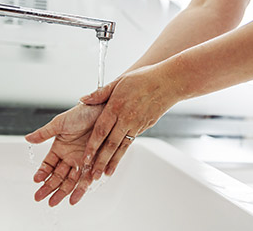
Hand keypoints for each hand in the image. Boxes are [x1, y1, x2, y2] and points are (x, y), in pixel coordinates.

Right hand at [25, 103, 103, 205]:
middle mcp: (71, 157)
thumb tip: (27, 138)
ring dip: (62, 192)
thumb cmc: (82, 113)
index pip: (48, 165)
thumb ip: (44, 133)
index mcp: (60, 147)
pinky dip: (81, 189)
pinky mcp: (95, 163)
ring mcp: (83, 161)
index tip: (36, 180)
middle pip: (58, 176)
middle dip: (48, 188)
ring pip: (71, 181)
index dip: (42, 173)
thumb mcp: (60, 123)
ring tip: (54, 202)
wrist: (102, 110)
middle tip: (39, 198)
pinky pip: (87, 178)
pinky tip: (74, 197)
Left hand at [80, 64, 180, 180]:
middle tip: (92, 175)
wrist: (169, 83)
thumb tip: (83, 99)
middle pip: (110, 144)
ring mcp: (136, 125)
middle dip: (100, 161)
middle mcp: (126, 119)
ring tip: (105, 174)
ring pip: (121, 147)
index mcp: (116, 107)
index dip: (92, 146)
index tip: (85, 158)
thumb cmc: (144, 79)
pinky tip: (117, 161)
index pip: (101, 130)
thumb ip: (100, 93)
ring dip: (112, 162)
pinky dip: (122, 154)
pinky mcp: (144, 127)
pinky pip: (130, 143)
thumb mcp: (118, 82)